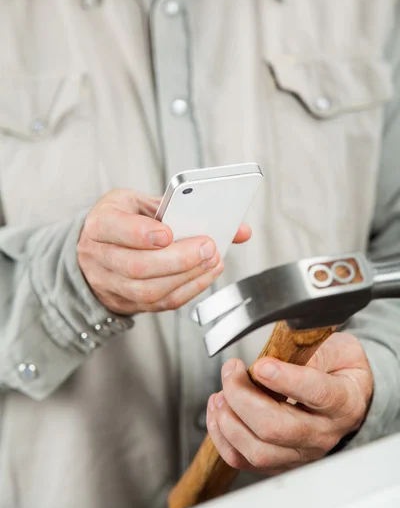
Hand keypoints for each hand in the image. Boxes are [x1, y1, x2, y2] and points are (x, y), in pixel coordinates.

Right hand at [77, 189, 250, 314]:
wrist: (95, 248)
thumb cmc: (123, 219)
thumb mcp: (142, 203)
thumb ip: (182, 209)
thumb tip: (238, 229)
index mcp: (99, 223)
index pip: (114, 228)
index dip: (141, 233)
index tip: (169, 232)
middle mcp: (98, 257)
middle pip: (136, 266)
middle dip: (177, 259)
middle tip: (207, 247)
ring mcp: (109, 285)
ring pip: (148, 290)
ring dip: (186, 277)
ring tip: (212, 261)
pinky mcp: (126, 303)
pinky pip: (159, 304)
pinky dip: (188, 289)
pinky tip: (205, 275)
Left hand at [207, 332, 372, 473]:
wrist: (345, 393)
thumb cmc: (339, 368)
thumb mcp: (337, 347)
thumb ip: (310, 348)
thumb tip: (276, 354)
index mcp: (343, 401)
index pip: (317, 394)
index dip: (286, 380)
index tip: (261, 365)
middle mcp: (323, 433)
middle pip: (276, 428)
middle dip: (243, 397)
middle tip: (232, 370)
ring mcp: (301, 452)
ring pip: (258, 450)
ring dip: (229, 420)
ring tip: (221, 393)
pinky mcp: (280, 461)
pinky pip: (244, 461)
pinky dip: (223, 437)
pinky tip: (219, 412)